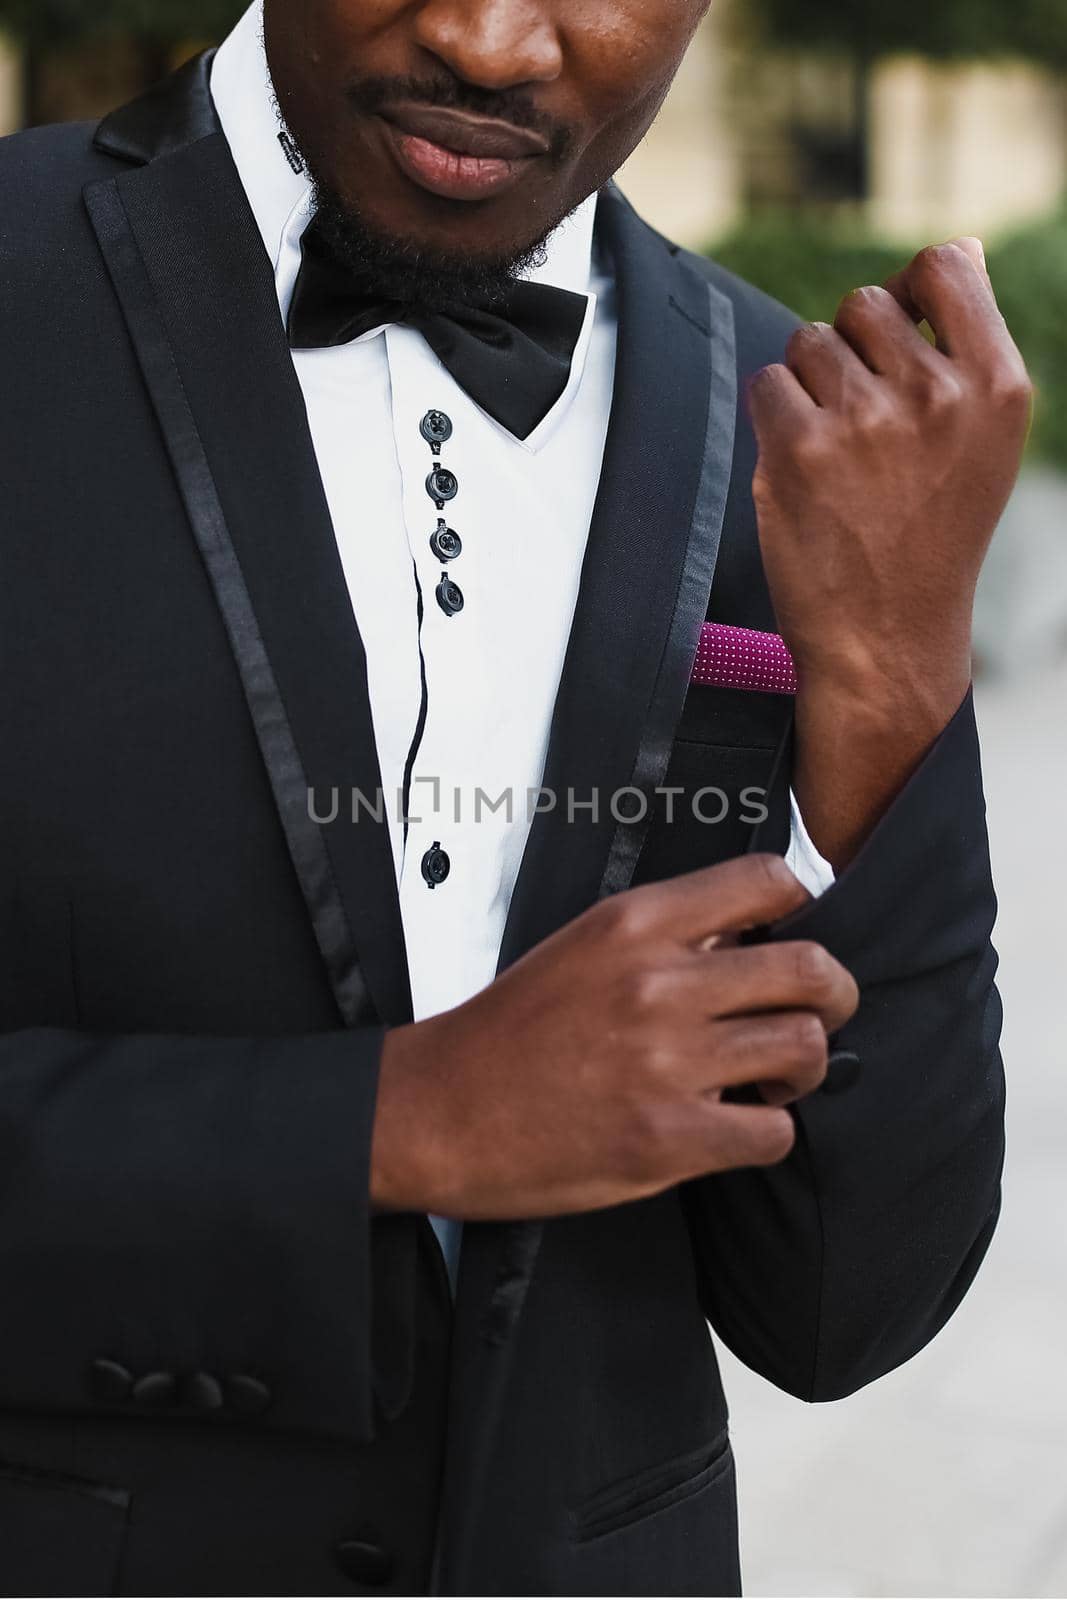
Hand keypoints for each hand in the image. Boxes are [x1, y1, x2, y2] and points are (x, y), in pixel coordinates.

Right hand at [371, 855, 857, 1219]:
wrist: (440, 1110)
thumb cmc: (510, 1034)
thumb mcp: (581, 948)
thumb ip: (664, 937)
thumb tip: (749, 940)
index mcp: (636, 923)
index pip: (768, 882)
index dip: (801, 910)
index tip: (795, 936)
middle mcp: (659, 982)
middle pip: (810, 969)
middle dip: (832, 997)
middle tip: (817, 1015)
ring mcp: (666, 1061)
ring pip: (805, 1047)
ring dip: (802, 1068)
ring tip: (769, 1079)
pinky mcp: (667, 1137)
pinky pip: (773, 1132)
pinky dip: (767, 1132)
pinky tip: (734, 1126)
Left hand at [747, 237, 1032, 864]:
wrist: (888, 636)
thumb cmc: (930, 537)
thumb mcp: (981, 441)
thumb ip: (967, 347)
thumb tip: (959, 251)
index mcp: (995, 386)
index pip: (946, 265)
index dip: (910, 287)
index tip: (899, 332)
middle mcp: (936, 393)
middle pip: (864, 302)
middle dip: (852, 350)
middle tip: (865, 425)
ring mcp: (866, 418)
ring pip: (810, 341)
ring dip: (810, 386)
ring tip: (838, 454)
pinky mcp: (799, 446)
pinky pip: (768, 382)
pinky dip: (774, 418)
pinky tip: (801, 466)